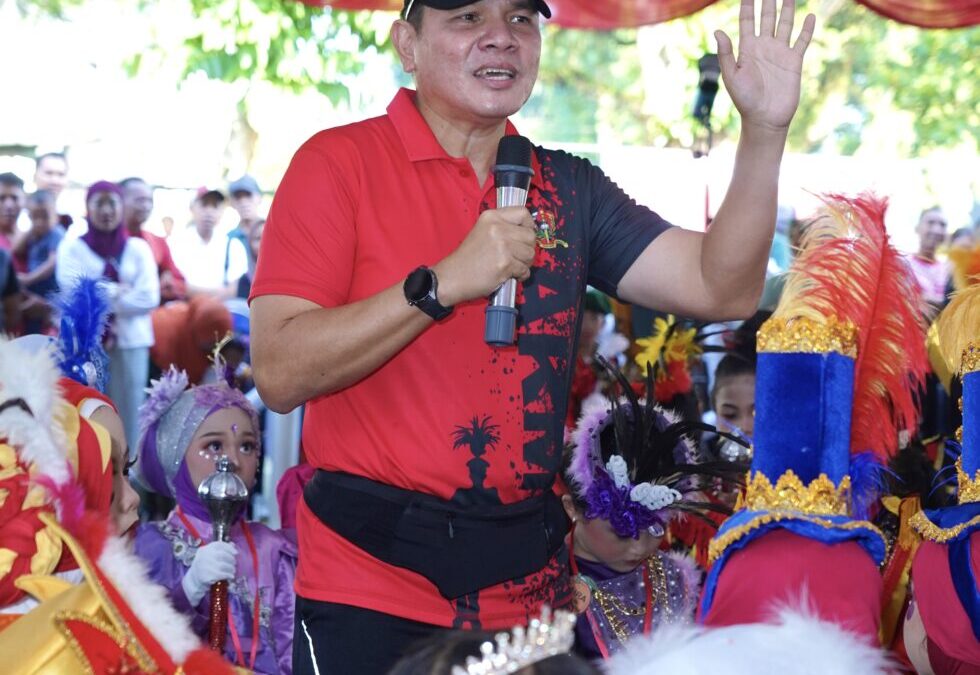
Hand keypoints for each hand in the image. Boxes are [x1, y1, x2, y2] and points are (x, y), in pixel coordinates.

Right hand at [180, 541, 236, 605]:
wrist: (194, 580)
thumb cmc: (206, 566)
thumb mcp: (211, 556)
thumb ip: (221, 550)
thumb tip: (233, 545)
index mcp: (204, 549)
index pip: (218, 545)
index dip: (229, 548)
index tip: (236, 552)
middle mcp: (202, 557)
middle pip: (221, 555)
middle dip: (231, 560)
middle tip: (234, 563)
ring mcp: (203, 567)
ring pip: (222, 566)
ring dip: (230, 568)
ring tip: (233, 571)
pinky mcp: (204, 576)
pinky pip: (220, 575)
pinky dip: (227, 575)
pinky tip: (230, 576)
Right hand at [434, 206, 537, 305]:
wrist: (452, 277)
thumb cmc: (468, 258)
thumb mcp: (483, 232)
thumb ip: (503, 228)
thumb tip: (529, 232)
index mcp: (492, 217)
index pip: (523, 213)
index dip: (530, 226)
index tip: (526, 237)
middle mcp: (498, 227)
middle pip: (530, 235)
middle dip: (528, 249)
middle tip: (518, 257)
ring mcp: (502, 245)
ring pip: (530, 253)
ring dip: (525, 264)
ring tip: (512, 267)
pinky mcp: (505, 263)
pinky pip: (525, 269)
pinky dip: (521, 275)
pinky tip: (509, 275)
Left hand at [715, 0, 815, 132]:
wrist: (765, 119)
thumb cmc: (745, 100)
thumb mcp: (732, 76)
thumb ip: (726, 54)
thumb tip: (717, 31)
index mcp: (747, 48)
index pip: (747, 19)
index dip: (748, 4)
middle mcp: (764, 46)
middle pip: (767, 17)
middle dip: (768, 0)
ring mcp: (780, 52)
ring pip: (785, 24)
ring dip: (788, 8)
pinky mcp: (794, 61)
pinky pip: (802, 41)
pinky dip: (807, 29)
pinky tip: (811, 16)